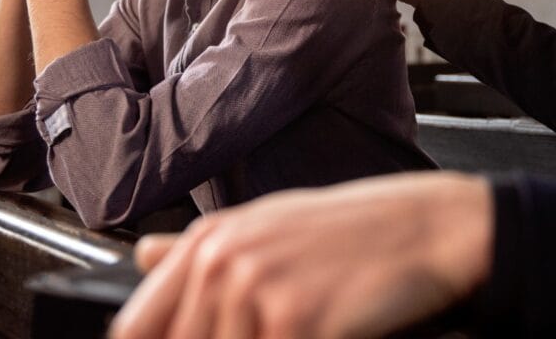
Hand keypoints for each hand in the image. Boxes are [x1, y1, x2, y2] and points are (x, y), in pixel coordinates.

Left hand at [110, 173, 493, 338]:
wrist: (420, 228)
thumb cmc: (347, 231)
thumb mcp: (266, 226)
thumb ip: (197, 249)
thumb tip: (142, 255)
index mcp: (210, 241)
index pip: (135, 328)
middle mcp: (222, 261)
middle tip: (279, 326)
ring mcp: (257, 289)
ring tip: (304, 322)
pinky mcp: (295, 321)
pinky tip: (325, 329)